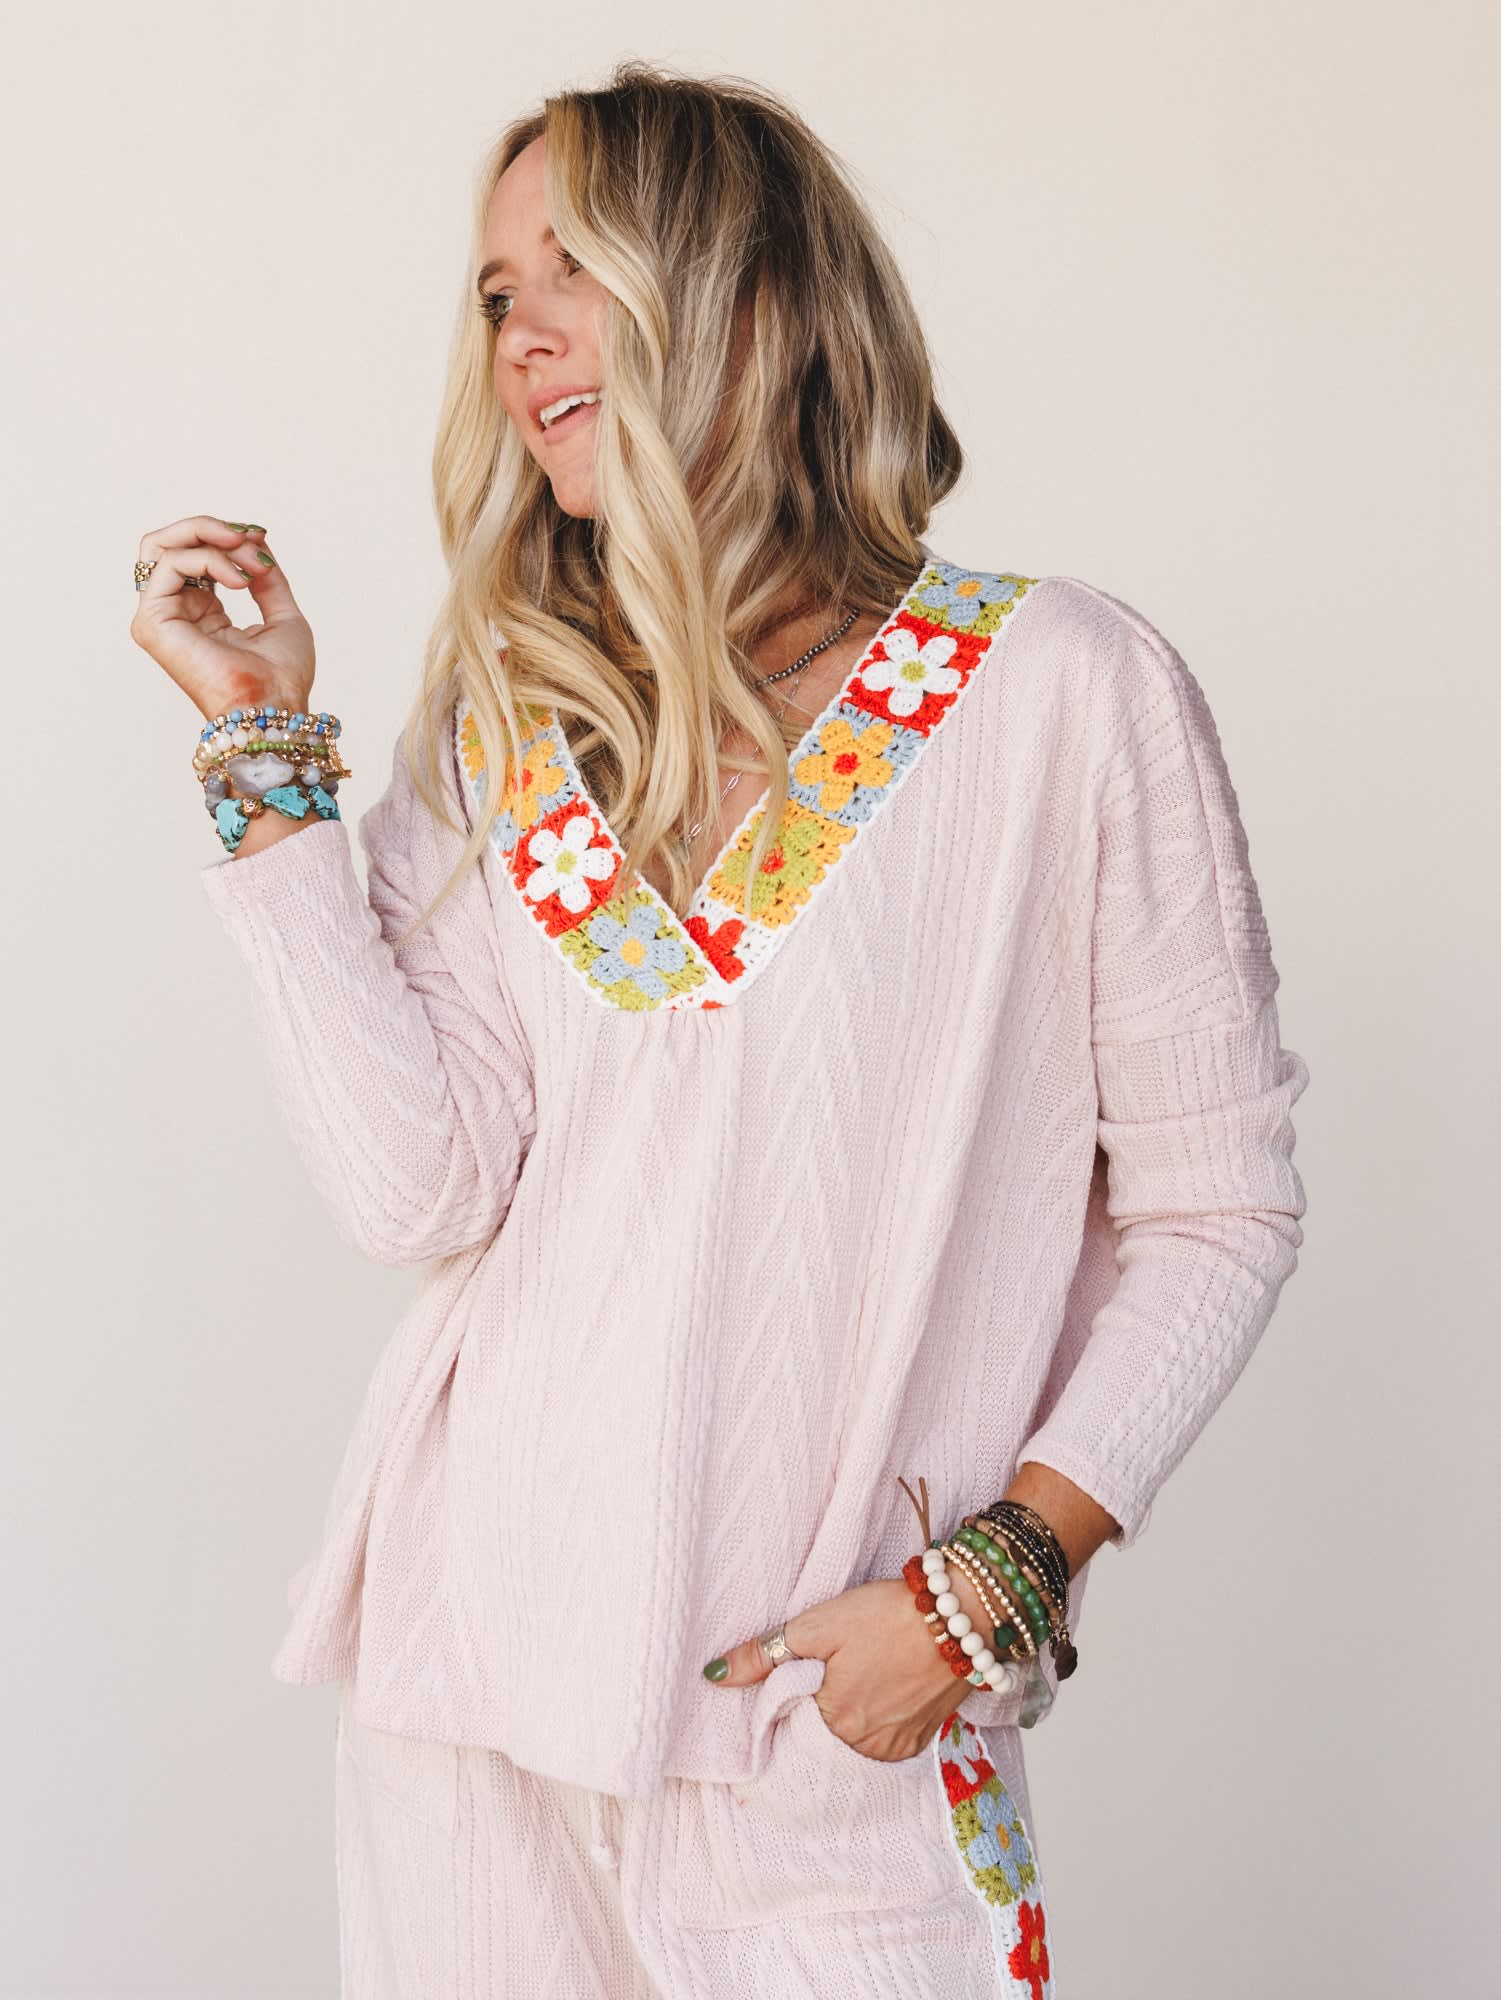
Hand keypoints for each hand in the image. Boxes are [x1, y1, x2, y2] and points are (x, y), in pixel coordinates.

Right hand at [130, 514, 315, 722]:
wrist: (275, 709)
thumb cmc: (282, 677)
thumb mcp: (282, 613)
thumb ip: (264, 575)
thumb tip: (254, 538)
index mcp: (201, 613)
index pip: (194, 554)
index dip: (226, 538)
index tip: (261, 539)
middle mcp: (174, 613)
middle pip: (168, 543)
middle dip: (212, 529)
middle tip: (250, 537)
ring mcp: (158, 618)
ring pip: (163, 546)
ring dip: (214, 541)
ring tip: (251, 565)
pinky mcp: (151, 622)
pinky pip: (170, 564)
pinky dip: (209, 559)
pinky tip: (240, 581)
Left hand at [702, 1575, 981, 1762]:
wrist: (963, 1612)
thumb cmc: (889, 1615)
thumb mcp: (817, 1625)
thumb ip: (763, 1654)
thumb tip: (714, 1676)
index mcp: (835, 1724)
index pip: (785, 1741)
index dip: (774, 1723)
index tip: (767, 1710)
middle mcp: (867, 1748)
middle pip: (819, 1750)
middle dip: (805, 1729)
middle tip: (808, 1694)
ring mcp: (898, 1747)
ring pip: (850, 1750)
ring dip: (839, 1731)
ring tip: (841, 1692)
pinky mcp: (922, 1738)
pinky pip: (882, 1747)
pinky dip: (869, 1730)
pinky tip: (870, 1699)